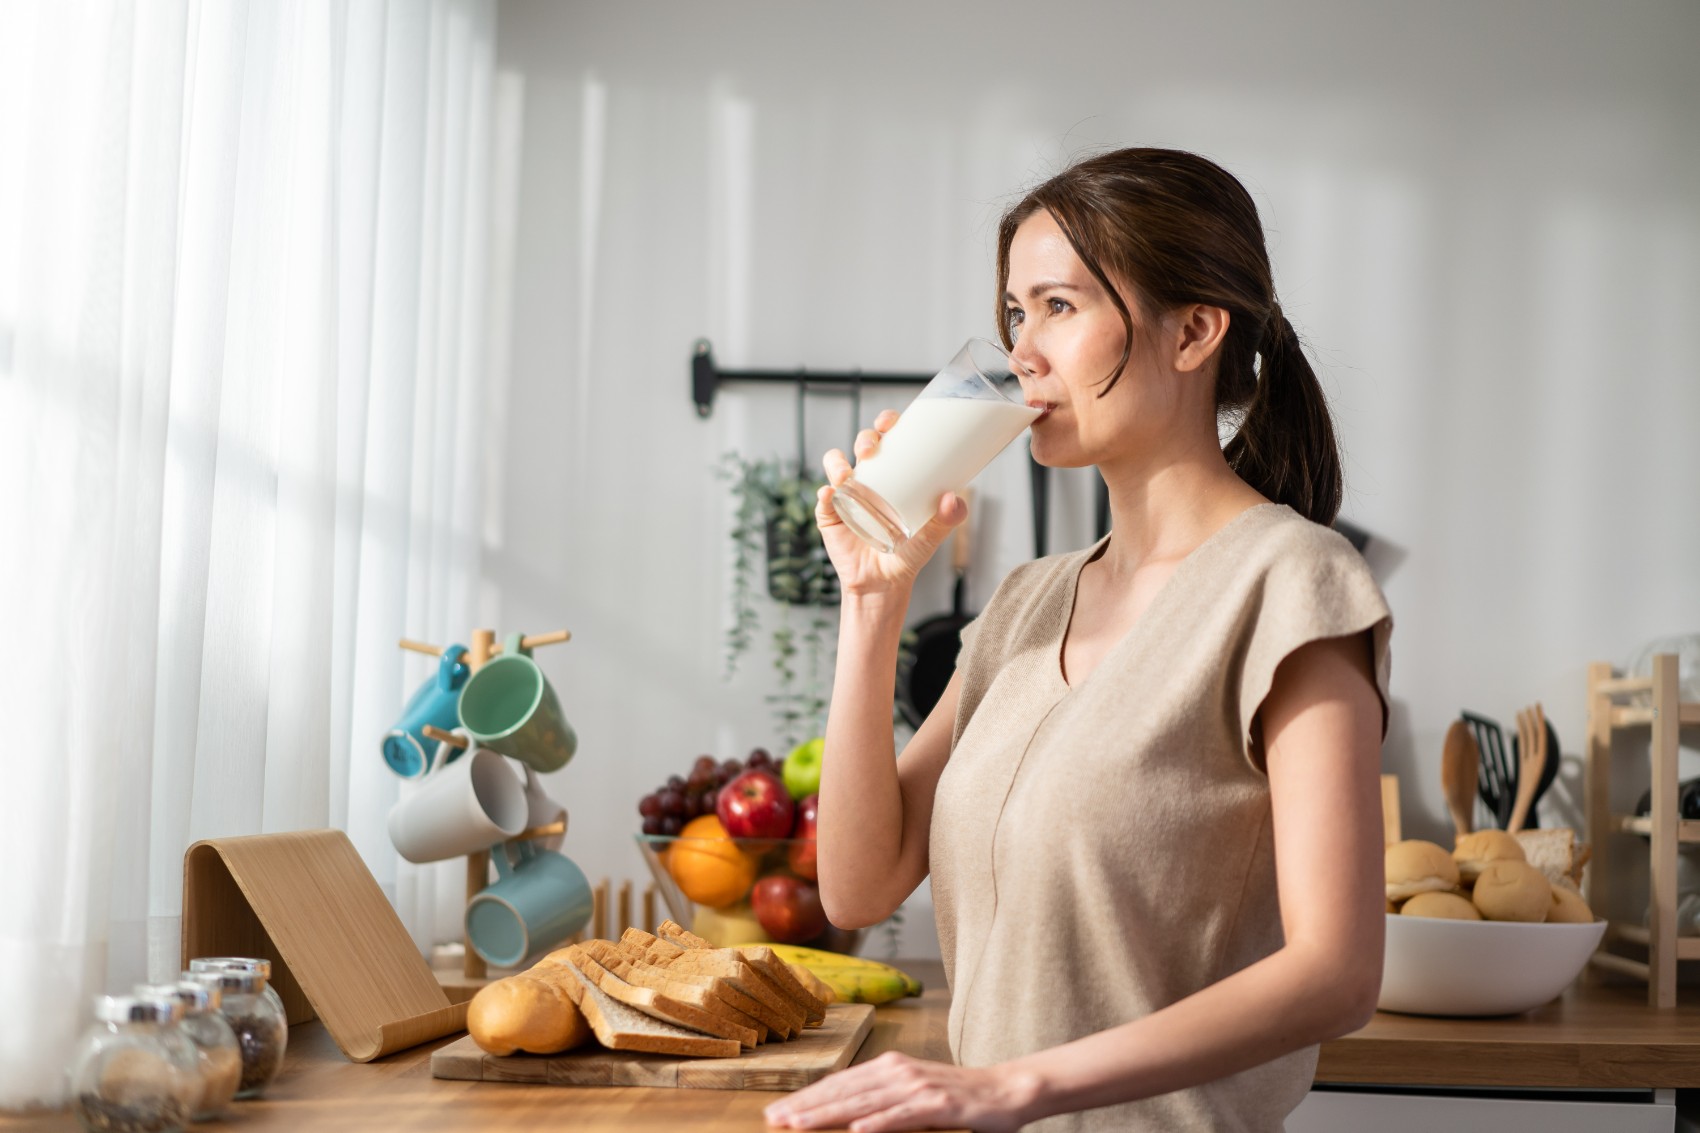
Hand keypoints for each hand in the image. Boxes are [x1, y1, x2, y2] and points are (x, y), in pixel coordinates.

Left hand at [763, 1051, 1037, 1131]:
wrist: (1008, 1090)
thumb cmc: (959, 1098)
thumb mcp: (914, 1095)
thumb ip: (883, 1100)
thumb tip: (849, 1117)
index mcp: (890, 1067)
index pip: (839, 1084)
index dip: (807, 1097)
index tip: (777, 1112)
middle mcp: (899, 1071)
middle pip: (844, 1091)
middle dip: (806, 1106)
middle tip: (774, 1120)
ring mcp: (919, 1086)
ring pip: (865, 1102)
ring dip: (830, 1115)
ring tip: (800, 1124)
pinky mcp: (940, 1103)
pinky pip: (904, 1115)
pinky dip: (880, 1122)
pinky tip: (858, 1131)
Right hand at [817, 410, 967, 598]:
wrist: (884, 582)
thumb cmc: (908, 552)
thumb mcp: (931, 535)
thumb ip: (947, 519)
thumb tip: (954, 499)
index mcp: (893, 473)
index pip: (888, 438)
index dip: (886, 422)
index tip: (890, 422)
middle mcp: (867, 477)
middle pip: (862, 444)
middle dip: (865, 438)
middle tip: (871, 449)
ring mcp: (845, 493)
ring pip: (835, 464)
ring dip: (838, 463)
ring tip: (847, 476)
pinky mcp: (829, 513)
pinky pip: (823, 498)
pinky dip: (825, 494)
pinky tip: (830, 494)